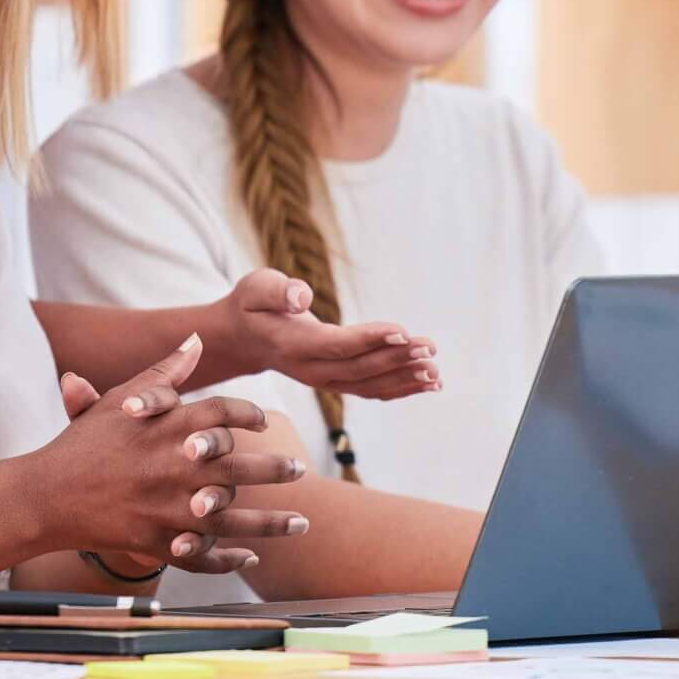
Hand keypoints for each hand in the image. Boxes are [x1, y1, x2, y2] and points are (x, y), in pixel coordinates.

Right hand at [34, 335, 308, 574]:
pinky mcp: (158, 542)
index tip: (264, 421)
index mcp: (168, 427)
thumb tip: (196, 340)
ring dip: (272, 524)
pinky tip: (251, 558)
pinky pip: (203, 555)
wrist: (45, 496)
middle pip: (240, 466)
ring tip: (302, 524)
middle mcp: (174, 467)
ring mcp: (168, 509)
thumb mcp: (120, 400)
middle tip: (298, 470)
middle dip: (275, 469)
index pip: (223, 413)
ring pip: (233, 519)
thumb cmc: (82, 444)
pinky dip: (228, 560)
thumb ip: (164, 373)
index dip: (249, 415)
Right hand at [222, 269, 439, 400]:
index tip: (402, 332)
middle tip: (429, 348)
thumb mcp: (255, 288)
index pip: (337, 345)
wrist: (243, 338)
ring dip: (404, 378)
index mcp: (293, 345)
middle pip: (359, 369)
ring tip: (435, 370)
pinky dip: (401, 388)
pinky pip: (372, 390)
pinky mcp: (336, 382)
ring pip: (369, 385)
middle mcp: (310, 370)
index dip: (370, 339)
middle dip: (397, 359)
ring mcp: (324, 381)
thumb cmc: (252, 304)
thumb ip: (276, 290)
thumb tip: (302, 296)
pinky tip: (429, 383)